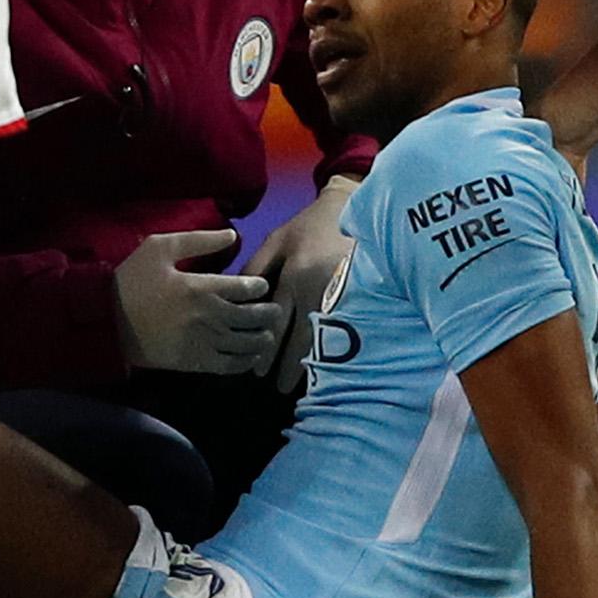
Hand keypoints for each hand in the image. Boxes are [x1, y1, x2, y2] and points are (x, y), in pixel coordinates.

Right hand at [115, 229, 286, 375]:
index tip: (262, 286)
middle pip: (252, 317)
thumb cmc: (132, 280)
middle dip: (269, 314)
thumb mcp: (159, 247)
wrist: (105, 320)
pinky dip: (245, 362)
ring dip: (262, 339)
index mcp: (200, 286)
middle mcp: (207, 316)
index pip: (246, 287)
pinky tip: (251, 357)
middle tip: (275, 311)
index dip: (260, 286)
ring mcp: (201, 342)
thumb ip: (198, 240)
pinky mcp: (192, 363)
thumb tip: (232, 234)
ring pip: (245, 344)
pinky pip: (228, 366)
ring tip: (267, 335)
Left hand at [243, 175, 357, 395]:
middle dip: (289, 365)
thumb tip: (237, 300)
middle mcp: (319, 290)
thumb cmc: (307, 226)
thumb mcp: (276, 241)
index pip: (277, 321)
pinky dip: (333, 347)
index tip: (257, 372)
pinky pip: (344, 328)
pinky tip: (328, 363)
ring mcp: (343, 294)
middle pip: (302, 337)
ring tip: (299, 383)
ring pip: (325, 336)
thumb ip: (256, 269)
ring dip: (311, 361)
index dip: (267, 348)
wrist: (349, 208)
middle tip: (278, 388)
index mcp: (296, 276)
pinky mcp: (359, 295)